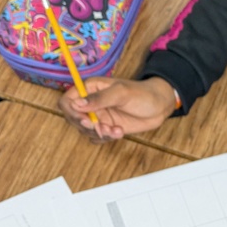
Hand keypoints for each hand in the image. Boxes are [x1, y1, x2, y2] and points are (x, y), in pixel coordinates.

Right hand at [58, 76, 177, 141]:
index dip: (72, 113)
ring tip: (117, 129)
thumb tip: (77, 104)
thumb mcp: (121, 93)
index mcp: (90, 88)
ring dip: (100, 134)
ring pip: (85, 131)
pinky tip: (120, 131)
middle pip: (73, 119)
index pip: (67, 101)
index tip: (86, 120)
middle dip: (88, 127)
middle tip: (104, 127)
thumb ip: (99, 99)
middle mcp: (91, 102)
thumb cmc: (142, 93)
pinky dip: (107, 138)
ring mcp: (98, 116)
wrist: (159, 106)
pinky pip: (97, 138)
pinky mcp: (106, 127)